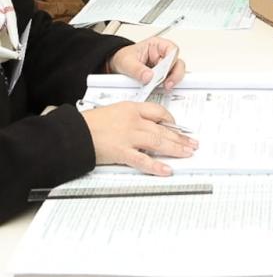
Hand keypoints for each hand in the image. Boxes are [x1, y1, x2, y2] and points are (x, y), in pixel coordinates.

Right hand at [82, 101, 197, 176]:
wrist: (75, 133)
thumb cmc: (91, 123)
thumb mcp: (115, 111)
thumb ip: (132, 117)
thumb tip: (148, 127)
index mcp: (132, 108)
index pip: (158, 111)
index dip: (171, 120)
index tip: (179, 128)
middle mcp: (134, 121)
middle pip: (163, 128)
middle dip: (180, 137)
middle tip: (192, 143)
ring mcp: (129, 137)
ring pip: (158, 142)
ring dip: (175, 149)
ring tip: (187, 153)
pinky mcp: (122, 152)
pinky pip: (143, 160)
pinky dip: (156, 166)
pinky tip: (167, 170)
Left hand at [108, 38, 184, 90]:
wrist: (115, 65)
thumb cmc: (122, 58)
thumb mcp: (126, 62)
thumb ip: (137, 69)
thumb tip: (148, 76)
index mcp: (157, 45)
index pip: (172, 50)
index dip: (172, 60)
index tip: (166, 71)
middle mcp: (162, 55)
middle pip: (177, 63)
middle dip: (175, 74)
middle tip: (168, 84)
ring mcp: (162, 66)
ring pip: (175, 73)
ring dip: (171, 81)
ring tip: (164, 87)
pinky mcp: (160, 77)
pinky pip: (167, 81)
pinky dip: (164, 86)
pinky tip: (159, 89)